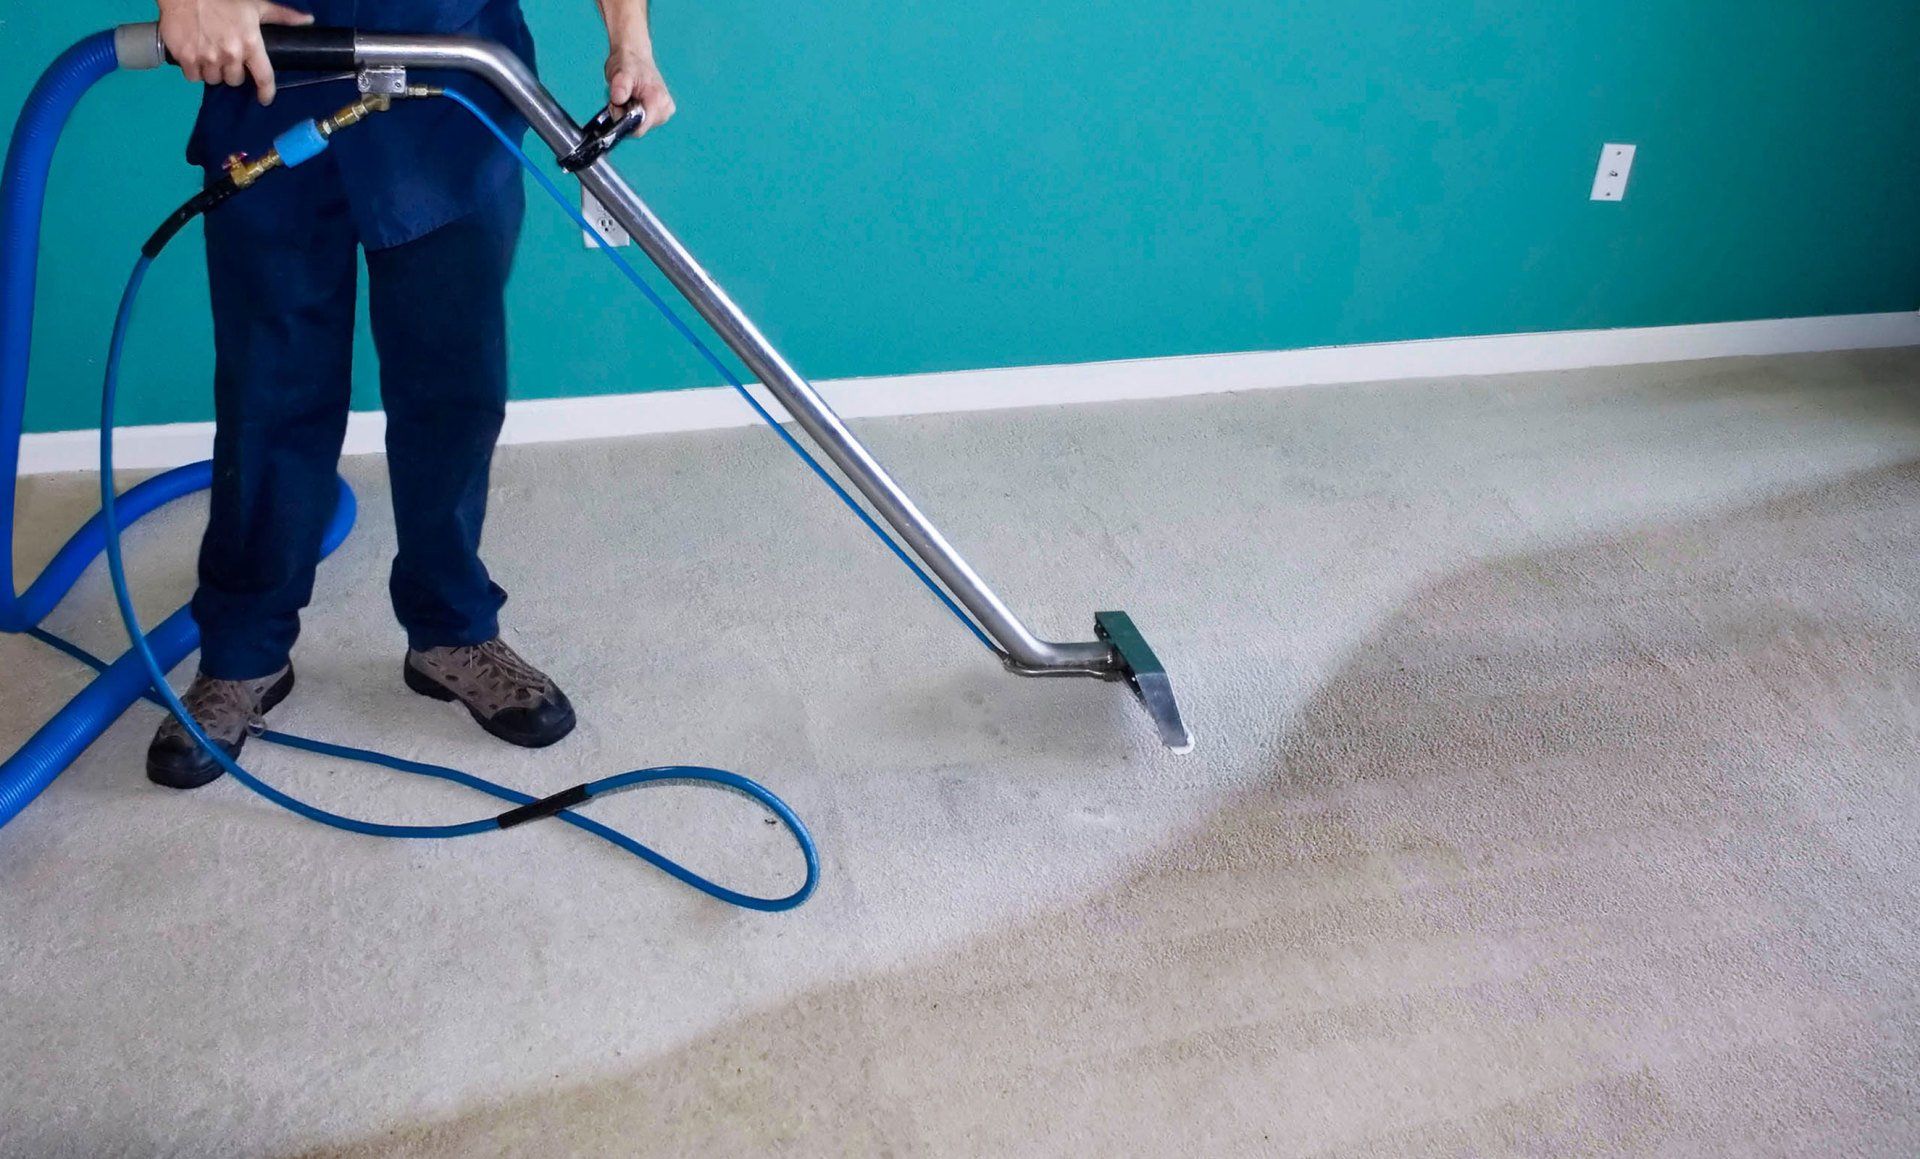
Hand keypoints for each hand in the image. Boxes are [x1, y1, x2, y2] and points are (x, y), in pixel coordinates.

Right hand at [157, 0, 313, 104]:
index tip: (265, 98)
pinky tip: (194, 56)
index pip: (264, 77)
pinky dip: (194, 70)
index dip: (266, 92)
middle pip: (235, 80)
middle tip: (227, 57)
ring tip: (210, 54)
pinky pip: (193, 77)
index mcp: (250, 44)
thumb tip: (308, 20)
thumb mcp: (256, 5)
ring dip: (213, 71)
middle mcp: (230, 54)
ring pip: (214, 80)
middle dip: (232, 72)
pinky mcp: (186, 58)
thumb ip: (282, 16)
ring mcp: (207, 57)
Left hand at [605, 49, 674, 135]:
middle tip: (621, 98)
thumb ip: (620, 86)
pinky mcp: (661, 114)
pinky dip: (633, 114)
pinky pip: (642, 123)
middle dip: (625, 117)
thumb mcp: (620, 73)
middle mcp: (665, 110)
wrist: (635, 55)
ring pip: (639, 126)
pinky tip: (633, 100)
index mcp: (658, 101)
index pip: (639, 129)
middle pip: (638, 128)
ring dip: (628, 115)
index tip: (617, 105)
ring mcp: (665, 113)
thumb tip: (618, 100)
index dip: (623, 122)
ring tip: (628, 97)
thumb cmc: (628, 63)